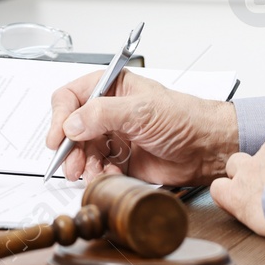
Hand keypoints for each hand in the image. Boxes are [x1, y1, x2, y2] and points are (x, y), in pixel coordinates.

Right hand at [45, 69, 238, 185]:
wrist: (206, 148)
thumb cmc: (184, 118)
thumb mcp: (141, 111)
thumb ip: (102, 114)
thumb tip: (72, 124)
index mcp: (111, 87)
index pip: (70, 97)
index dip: (60, 117)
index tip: (57, 139)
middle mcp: (109, 110)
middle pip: (72, 128)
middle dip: (70, 148)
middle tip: (72, 165)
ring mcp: (114, 136)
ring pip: (82, 152)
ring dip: (84, 165)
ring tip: (92, 174)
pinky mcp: (121, 159)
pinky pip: (98, 169)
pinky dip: (99, 175)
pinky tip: (111, 176)